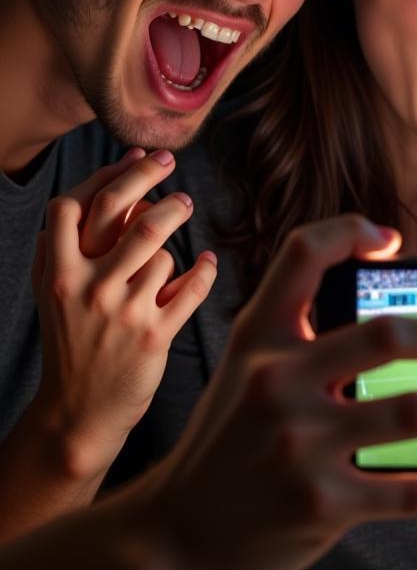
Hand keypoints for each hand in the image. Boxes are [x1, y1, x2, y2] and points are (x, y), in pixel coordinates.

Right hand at [30, 148, 216, 479]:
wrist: (77, 412)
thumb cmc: (72, 342)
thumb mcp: (55, 293)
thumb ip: (71, 244)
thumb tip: (105, 183)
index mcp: (58, 274)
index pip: (73, 205)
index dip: (108, 174)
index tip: (138, 157)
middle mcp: (88, 288)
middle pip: (132, 215)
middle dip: (157, 183)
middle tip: (176, 175)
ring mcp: (123, 312)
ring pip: (164, 251)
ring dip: (177, 239)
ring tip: (182, 229)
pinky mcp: (155, 334)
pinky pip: (192, 285)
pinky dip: (205, 269)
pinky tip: (208, 263)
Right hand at [135, 214, 416, 569]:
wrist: (171, 537)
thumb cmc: (223, 444)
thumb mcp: (242, 371)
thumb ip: (296, 334)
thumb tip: (385, 311)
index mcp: (261, 341)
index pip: (303, 255)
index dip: (350, 232)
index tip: (392, 242)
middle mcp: (280, 383)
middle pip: (385, 334)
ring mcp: (301, 446)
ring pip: (412, 413)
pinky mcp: (321, 505)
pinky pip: (409, 491)